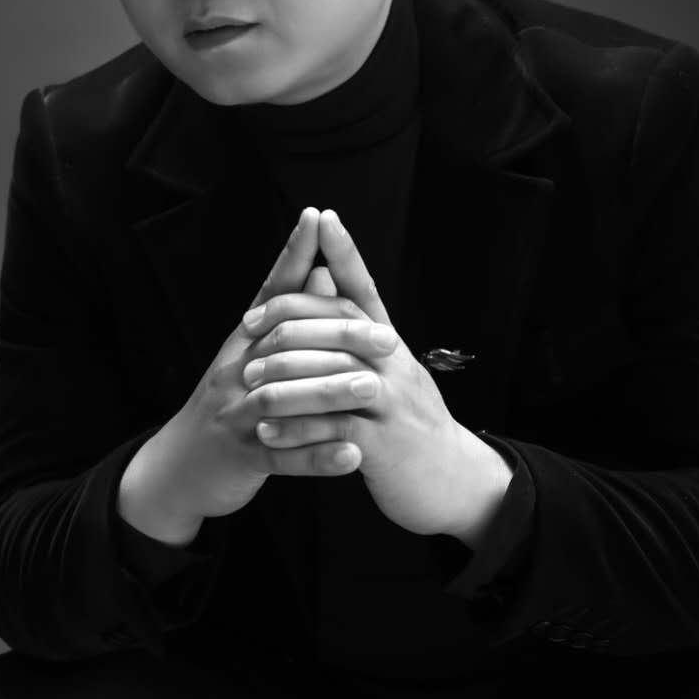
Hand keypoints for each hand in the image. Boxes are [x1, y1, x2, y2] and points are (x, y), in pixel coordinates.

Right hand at [150, 208, 365, 528]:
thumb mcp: (249, 357)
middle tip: (389, 339)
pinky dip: (317, 456)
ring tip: (374, 390)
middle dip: (338, 334)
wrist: (178, 468)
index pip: (273, 290)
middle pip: (287, 340)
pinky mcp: (240, 456)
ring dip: (331, 392)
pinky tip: (352, 456)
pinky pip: (282, 456)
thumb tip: (322, 271)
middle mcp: (236, 369)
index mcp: (244, 342)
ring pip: (285, 396)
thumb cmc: (227, 405)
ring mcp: (236, 413)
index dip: (293, 254)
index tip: (318, 218)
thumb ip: (287, 319)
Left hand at [241, 208, 485, 536]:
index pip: (365, 287)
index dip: (345, 252)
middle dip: (289, 321)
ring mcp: (392, 402)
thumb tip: (323, 280)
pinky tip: (267, 431)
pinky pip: (334, 429)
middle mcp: (394, 363)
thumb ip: (356, 331)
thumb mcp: (389, 370)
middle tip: (246, 328)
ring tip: (248, 382)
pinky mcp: (385, 444)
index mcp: (390, 343)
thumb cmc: (408, 422)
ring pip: (332, 376)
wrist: (453, 481)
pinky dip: (297, 429)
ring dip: (285, 378)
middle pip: (341, 325)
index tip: (322, 216)